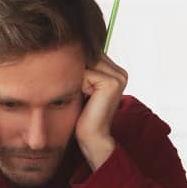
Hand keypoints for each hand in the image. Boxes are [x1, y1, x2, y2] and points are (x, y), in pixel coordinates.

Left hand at [75, 55, 127, 169]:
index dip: (76, 66)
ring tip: (79, 95)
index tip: (72, 84)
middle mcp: (120, 72)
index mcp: (115, 71)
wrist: (91, 137)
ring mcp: (118, 77)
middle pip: (87, 56)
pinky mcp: (112, 83)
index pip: (89, 54)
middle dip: (75, 71)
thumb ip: (80, 69)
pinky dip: (78, 85)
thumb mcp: (81, 87)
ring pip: (85, 64)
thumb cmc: (82, 114)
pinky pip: (86, 74)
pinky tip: (82, 98)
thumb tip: (66, 50)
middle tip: (76, 91)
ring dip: (76, 79)